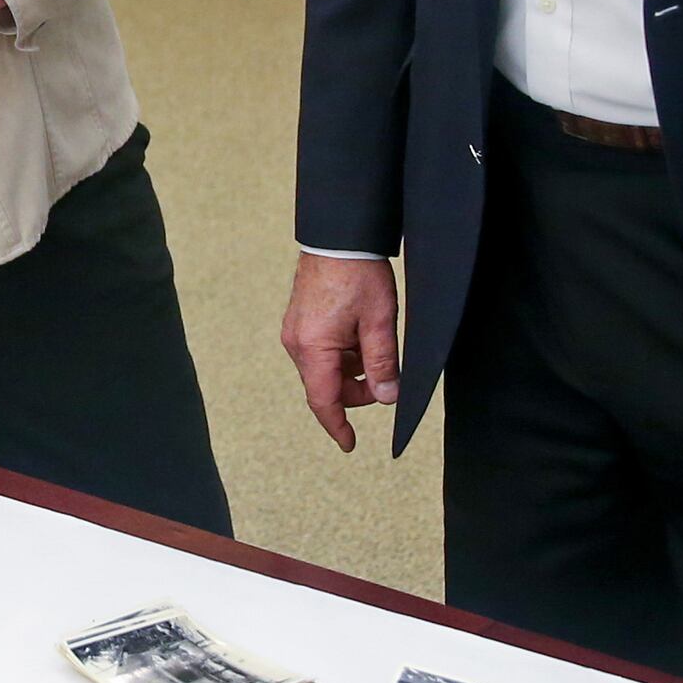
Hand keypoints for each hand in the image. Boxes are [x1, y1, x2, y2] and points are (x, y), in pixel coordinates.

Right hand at [280, 253, 400, 453]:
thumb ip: (382, 364)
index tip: (349, 445)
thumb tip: (386, 397)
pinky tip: (361, 338)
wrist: (338, 237)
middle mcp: (297, 343)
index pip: (324, 401)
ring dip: (350, 372)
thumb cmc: (358, 273)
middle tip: (386, 382)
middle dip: (355, 392)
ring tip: (376, 349)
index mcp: (313, 347)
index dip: (338, 426)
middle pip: (326, 387)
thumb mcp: (379, 322)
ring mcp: (295, 332)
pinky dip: (341, 356)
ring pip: (324, 370)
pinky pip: (320, 353)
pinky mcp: (299, 323)